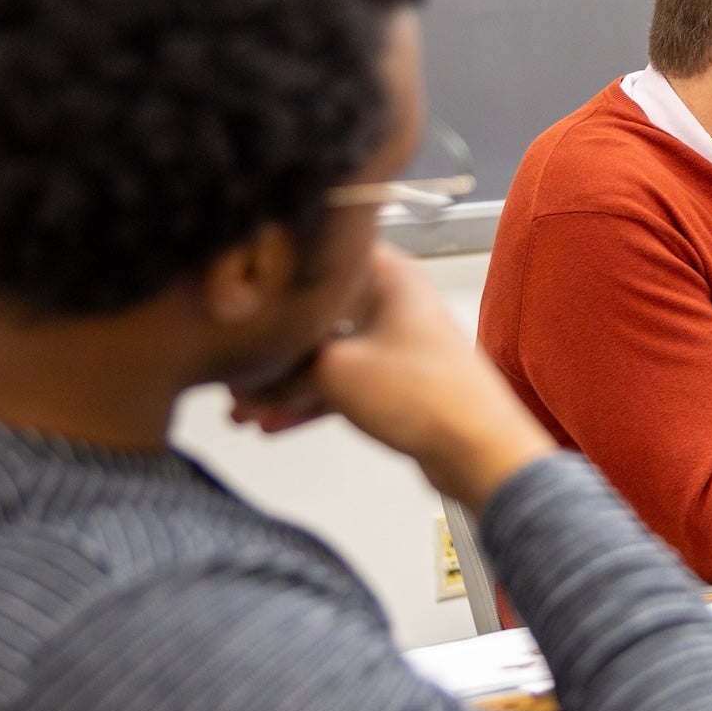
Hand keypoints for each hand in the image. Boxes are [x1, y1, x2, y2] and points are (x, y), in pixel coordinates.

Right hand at [236, 246, 554, 511]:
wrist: (477, 448)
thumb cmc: (432, 396)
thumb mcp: (335, 373)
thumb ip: (285, 370)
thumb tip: (249, 377)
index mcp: (388, 275)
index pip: (321, 262)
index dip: (276, 282)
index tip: (240, 301)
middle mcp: (394, 300)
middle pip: (318, 315)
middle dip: (272, 349)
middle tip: (233, 373)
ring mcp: (397, 341)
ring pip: (327, 354)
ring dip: (285, 383)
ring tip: (243, 409)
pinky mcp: (398, 380)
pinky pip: (343, 383)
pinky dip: (310, 401)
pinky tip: (274, 423)